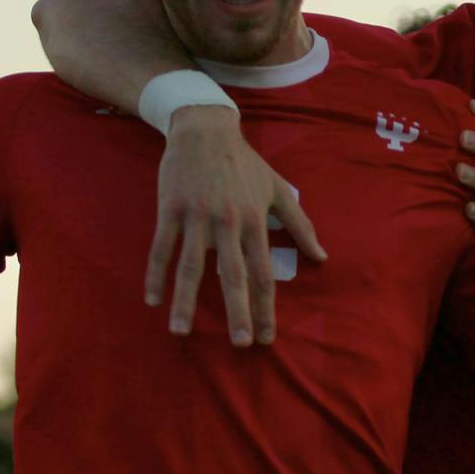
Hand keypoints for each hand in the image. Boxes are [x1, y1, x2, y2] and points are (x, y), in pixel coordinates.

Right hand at [146, 106, 325, 345]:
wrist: (205, 129)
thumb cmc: (244, 163)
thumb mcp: (277, 189)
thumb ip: (299, 224)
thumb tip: (322, 257)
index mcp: (254, 221)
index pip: (263, 273)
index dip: (266, 307)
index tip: (266, 337)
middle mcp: (227, 223)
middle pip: (232, 275)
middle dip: (238, 312)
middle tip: (240, 344)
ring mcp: (197, 217)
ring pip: (190, 266)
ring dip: (185, 301)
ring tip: (180, 331)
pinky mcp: (170, 209)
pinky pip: (161, 248)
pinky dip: (156, 274)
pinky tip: (152, 299)